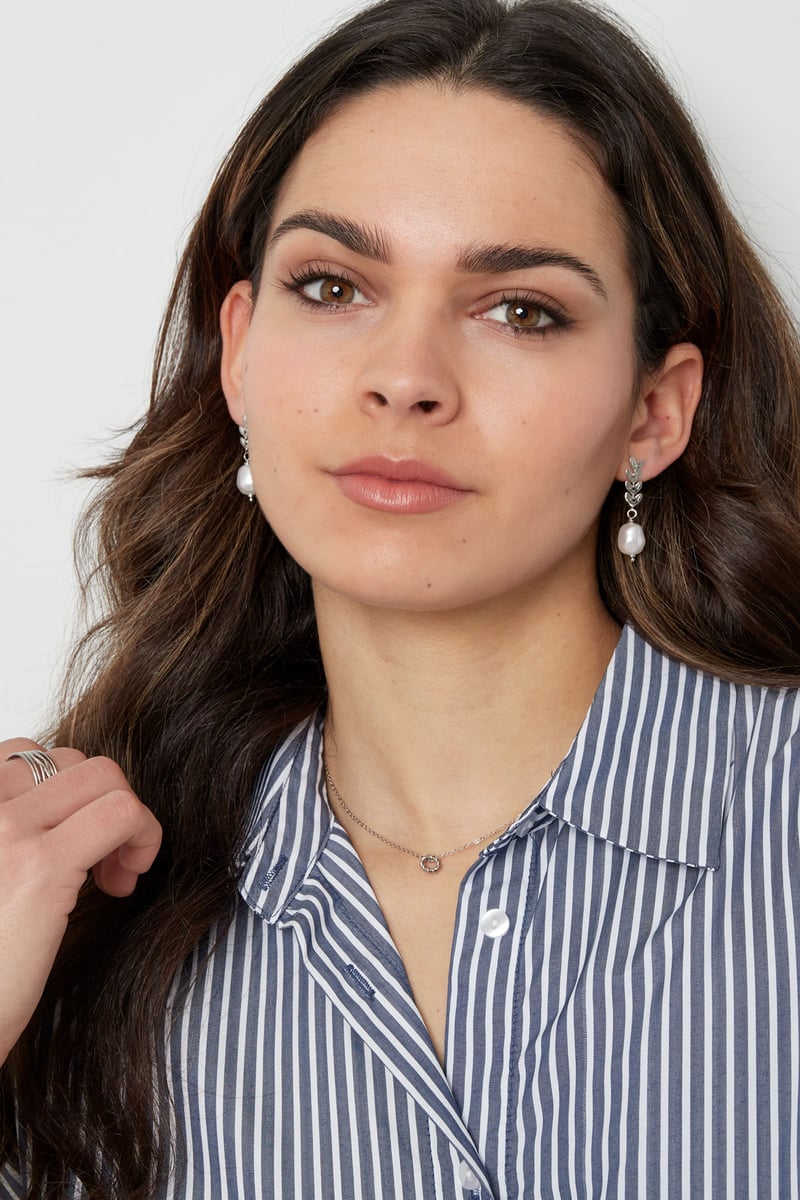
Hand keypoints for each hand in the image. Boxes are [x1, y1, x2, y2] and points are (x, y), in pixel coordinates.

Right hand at [0, 738, 161, 1063]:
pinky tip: (124, 881)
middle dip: (100, 801)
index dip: (63, 792)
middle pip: (70, 759)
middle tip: (101, 862)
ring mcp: (4, 830)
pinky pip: (122, 812)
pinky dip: (143, 835)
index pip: (25, 753)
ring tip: (112, 874)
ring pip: (103, 776)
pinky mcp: (40, 867)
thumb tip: (65, 814)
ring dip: (126, 818)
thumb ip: (12, 838)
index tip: (72, 842)